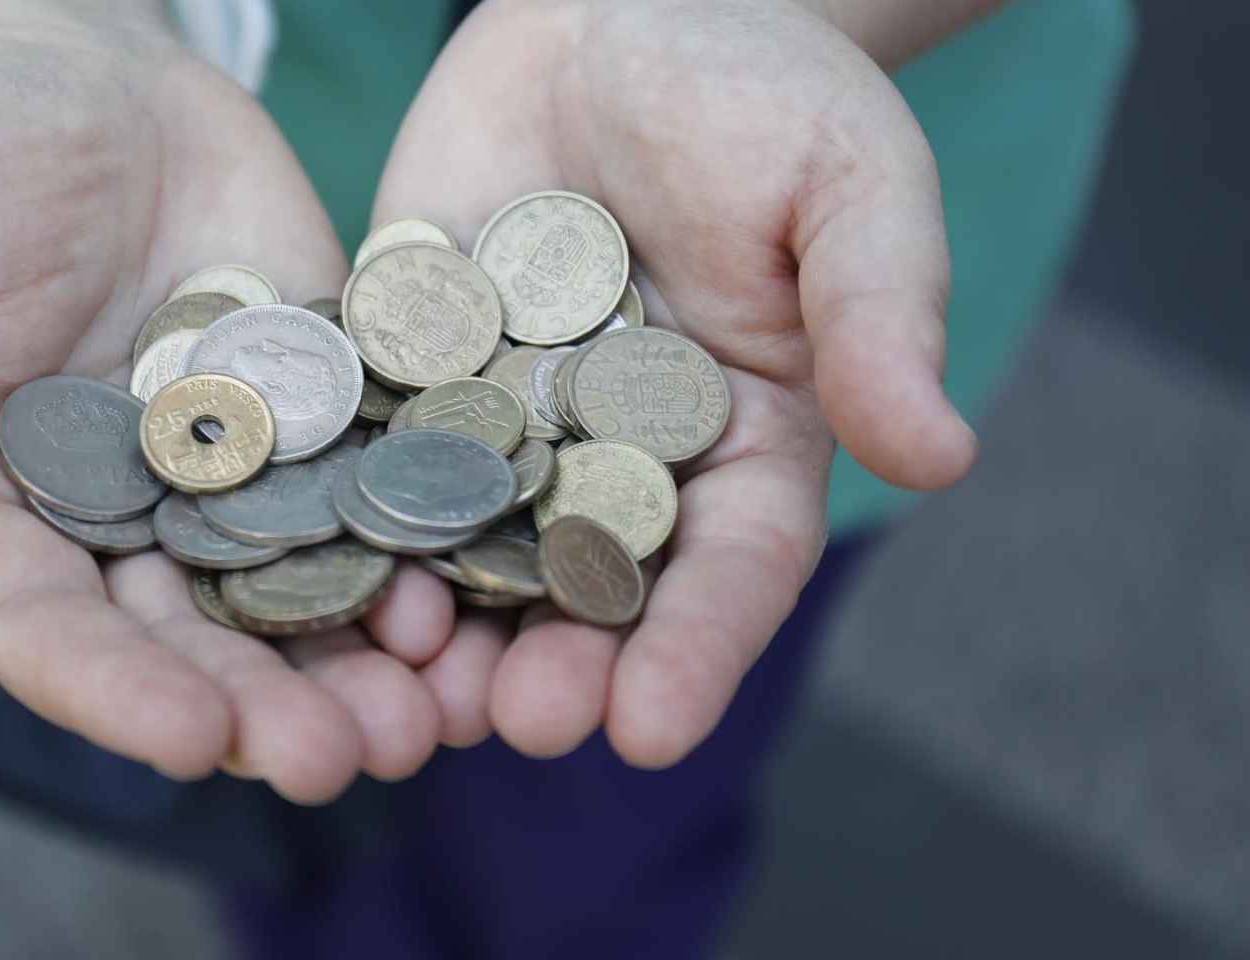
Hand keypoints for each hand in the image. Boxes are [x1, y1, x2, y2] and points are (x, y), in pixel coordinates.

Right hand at [0, 1, 452, 802]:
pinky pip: (376, 502)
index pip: (44, 628)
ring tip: (427, 714)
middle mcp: (121, 521)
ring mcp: (234, 479)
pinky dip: (423, 556)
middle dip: (261, 709)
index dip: (114, 691)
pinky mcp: (324, 423)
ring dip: (359, 668)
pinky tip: (477, 598)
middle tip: (338, 759)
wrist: (93, 80)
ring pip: (295, 600)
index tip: (195, 739)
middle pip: (187, 642)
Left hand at [374, 0, 977, 766]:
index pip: (732, 567)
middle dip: (558, 664)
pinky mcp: (410, 370)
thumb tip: (940, 453)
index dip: (695, 650)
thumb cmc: (760, 89)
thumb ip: (877, 315)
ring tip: (411, 691)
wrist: (619, 7)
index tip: (651, 729)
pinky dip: (348, 515)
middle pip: (592, 588)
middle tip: (519, 726)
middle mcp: (620, 456)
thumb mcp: (847, 186)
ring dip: (445, 627)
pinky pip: (375, 454)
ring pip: (474, 550)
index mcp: (742, 439)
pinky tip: (309, 566)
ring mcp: (506, 420)